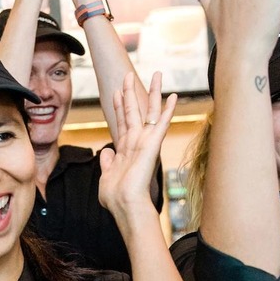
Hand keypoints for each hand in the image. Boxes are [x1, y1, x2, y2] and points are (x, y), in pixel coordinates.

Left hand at [99, 72, 174, 231]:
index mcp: (124, 149)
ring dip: (152, 92)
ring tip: (157, 75)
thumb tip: (105, 150)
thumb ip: (106, 162)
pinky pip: (161, 123)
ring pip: (149, 112)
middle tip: (129, 74)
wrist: (125, 206)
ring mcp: (145, 142)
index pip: (122, 122)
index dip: (119, 106)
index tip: (116, 91)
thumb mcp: (105, 176)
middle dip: (132, 91)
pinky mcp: (152, 145)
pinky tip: (175, 96)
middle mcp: (135, 142)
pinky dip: (168, 109)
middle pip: (135, 111)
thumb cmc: (116, 198)